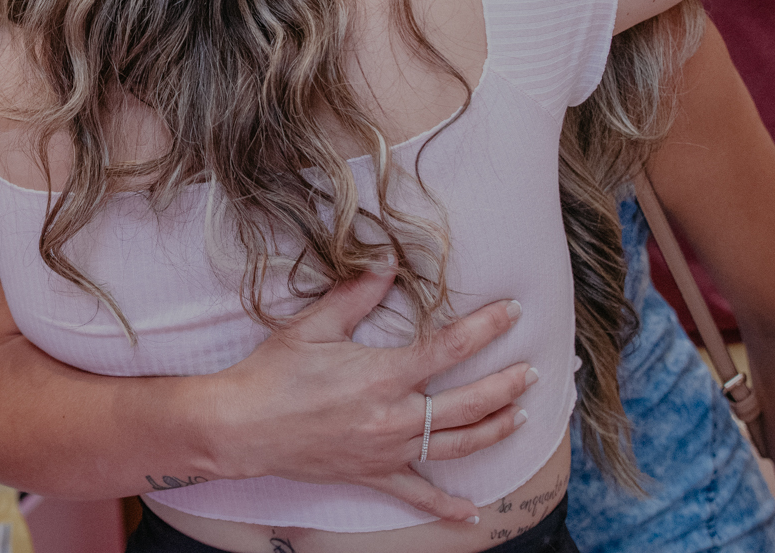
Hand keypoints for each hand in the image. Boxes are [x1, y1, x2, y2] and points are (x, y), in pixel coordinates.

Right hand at [210, 269, 531, 521]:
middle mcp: (392, 417)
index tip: (513, 312)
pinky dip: (445, 505)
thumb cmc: (276, 372)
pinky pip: (415, 494)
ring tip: (519, 415)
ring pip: (454, 445)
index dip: (487, 328)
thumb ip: (357, 293)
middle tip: (533, 371)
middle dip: (505, 385)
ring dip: (492, 430)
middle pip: (466, 404)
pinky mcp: (370, 474)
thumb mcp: (315, 324)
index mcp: (383, 375)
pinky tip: (472, 514)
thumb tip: (388, 261)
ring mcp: (384, 451)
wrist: (241, 427)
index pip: (449, 348)